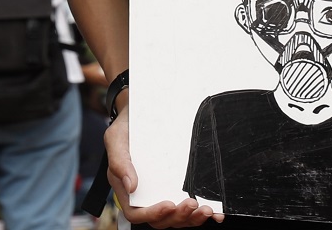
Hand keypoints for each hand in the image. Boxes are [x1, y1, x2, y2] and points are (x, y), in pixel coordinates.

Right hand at [106, 102, 221, 227]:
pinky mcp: (177, 188)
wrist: (143, 112)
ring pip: (176, 218)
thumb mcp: (116, 138)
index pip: (136, 213)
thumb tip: (131, 187)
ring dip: (192, 218)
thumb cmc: (127, 127)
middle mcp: (145, 195)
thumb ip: (119, 162)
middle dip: (178, 217)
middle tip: (192, 204)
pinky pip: (189, 208)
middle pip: (160, 220)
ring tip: (206, 210)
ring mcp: (162, 193)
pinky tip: (216, 213)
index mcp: (126, 188)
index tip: (168, 204)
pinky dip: (202, 214)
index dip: (153, 214)